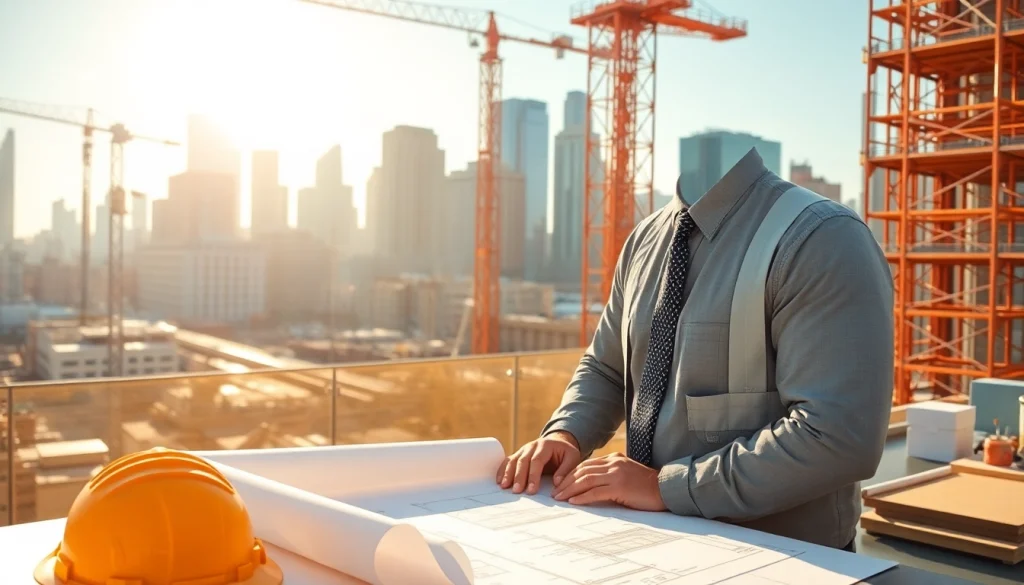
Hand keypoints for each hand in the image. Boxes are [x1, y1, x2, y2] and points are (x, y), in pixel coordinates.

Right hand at [496, 431, 581, 494]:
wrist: (559, 442)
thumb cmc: (566, 453)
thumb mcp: (572, 458)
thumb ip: (566, 470)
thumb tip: (556, 483)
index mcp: (545, 445)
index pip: (537, 460)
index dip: (533, 475)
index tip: (532, 490)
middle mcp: (532, 445)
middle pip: (523, 461)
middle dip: (519, 476)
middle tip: (517, 491)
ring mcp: (524, 449)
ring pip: (514, 460)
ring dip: (508, 473)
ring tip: (504, 486)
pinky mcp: (519, 454)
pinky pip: (509, 461)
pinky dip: (502, 470)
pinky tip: (499, 480)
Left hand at [551, 452, 665, 511]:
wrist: (666, 489)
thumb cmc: (647, 486)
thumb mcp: (627, 474)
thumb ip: (611, 474)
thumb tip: (593, 484)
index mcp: (614, 459)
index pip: (586, 465)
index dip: (571, 474)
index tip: (560, 484)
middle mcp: (614, 464)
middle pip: (582, 471)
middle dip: (566, 482)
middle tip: (554, 492)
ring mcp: (616, 474)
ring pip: (586, 480)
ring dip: (570, 489)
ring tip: (559, 498)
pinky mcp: (620, 487)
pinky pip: (596, 492)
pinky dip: (583, 497)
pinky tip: (573, 501)